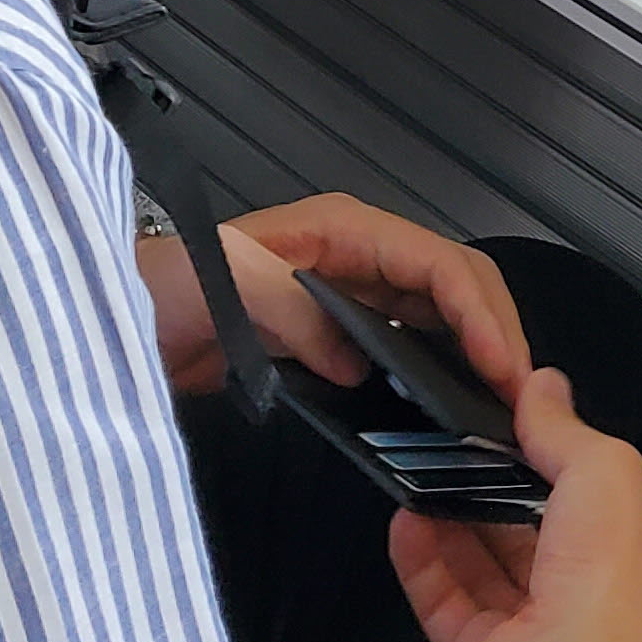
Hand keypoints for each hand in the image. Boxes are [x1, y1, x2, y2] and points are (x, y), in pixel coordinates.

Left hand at [134, 191, 530, 402]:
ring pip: (440, 313)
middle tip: (521, 402)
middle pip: (453, 282)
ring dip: (477, 351)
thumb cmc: (167, 288)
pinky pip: (408, 344)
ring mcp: (352, 293)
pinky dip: (441, 371)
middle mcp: (360, 254)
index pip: (436, 260)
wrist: (121, 317)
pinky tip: (452, 412)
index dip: (478, 310)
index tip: (505, 369)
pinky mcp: (338, 333)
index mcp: (344, 229)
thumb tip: (359, 363)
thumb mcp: (227, 286)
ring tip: (501, 411)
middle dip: (495, 331)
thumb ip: (293, 313)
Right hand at [388, 368, 641, 641]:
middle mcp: (581, 597)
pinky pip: (444, 602)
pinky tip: (406, 524)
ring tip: (422, 474)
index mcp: (625, 552)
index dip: (552, 452)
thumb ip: (569, 430)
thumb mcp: (605, 474)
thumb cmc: (605, 596)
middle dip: (493, 486)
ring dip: (452, 518)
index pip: (588, 491)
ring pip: (484, 564)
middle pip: (529, 529)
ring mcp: (530, 632)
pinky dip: (421, 561)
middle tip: (457, 445)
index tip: (511, 419)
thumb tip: (546, 390)